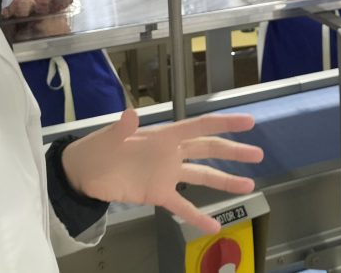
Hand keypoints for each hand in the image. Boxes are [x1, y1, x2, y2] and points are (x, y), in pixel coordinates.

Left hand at [63, 109, 262, 233]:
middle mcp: (171, 154)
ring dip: (225, 180)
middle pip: (208, 150)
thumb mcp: (108, 138)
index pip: (199, 127)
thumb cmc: (97, 149)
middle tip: (258, 154)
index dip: (224, 124)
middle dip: (233, 151)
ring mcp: (167, 175)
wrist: (82, 173)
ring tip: (250, 185)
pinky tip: (215, 227)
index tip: (248, 123)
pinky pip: (182, 206)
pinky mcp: (158, 194)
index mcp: (163, 136)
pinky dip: (198, 217)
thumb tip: (128, 114)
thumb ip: (121, 128)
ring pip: (202, 176)